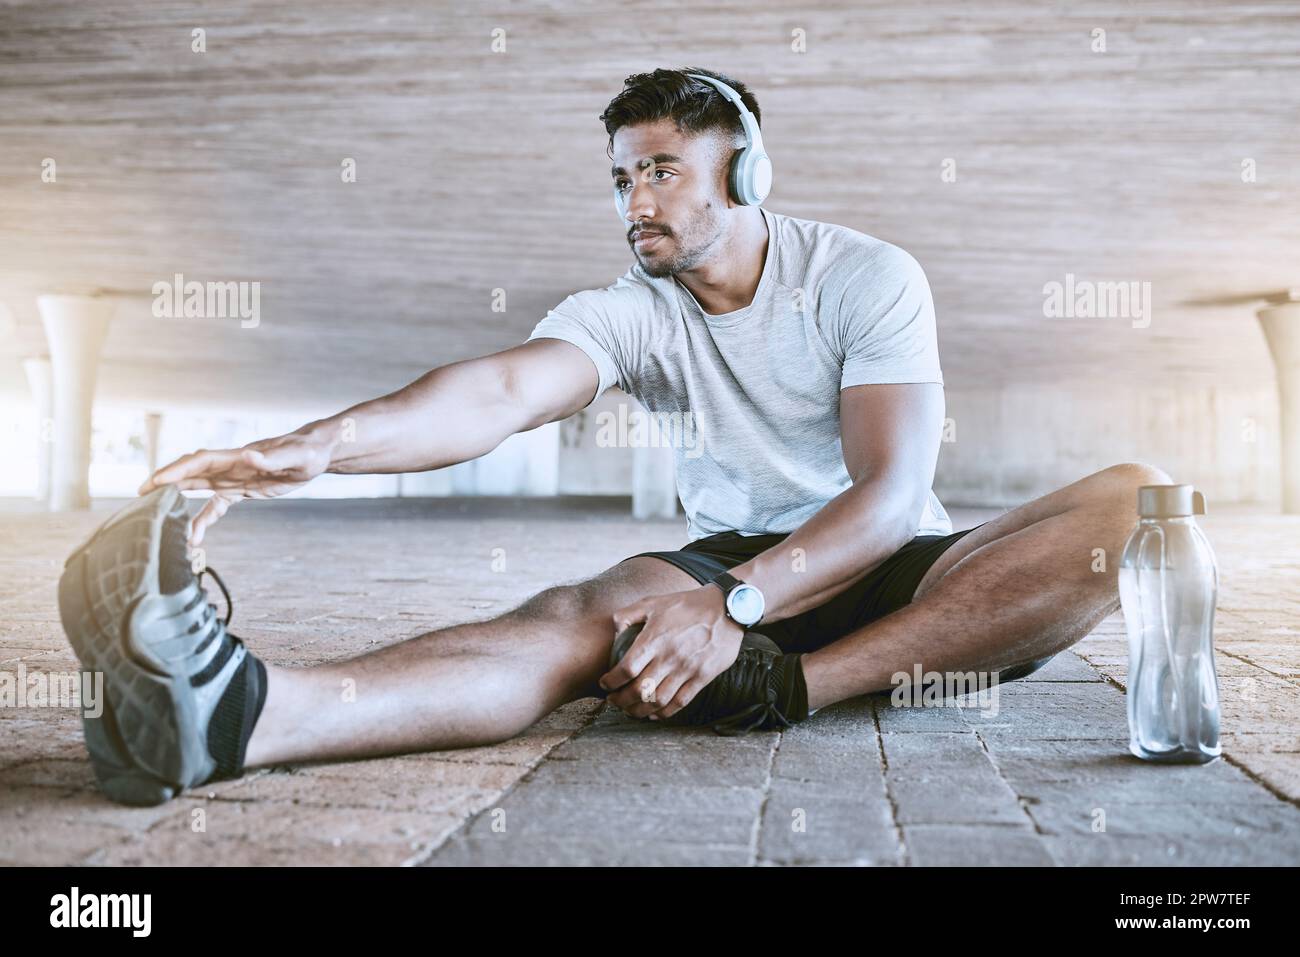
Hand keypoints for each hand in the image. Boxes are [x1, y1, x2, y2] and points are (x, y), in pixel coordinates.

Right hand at [138, 428, 337, 545]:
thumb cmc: (307, 451)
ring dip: (177, 499)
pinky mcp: (242, 490)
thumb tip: (249, 456)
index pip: (201, 462)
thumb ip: (271, 458)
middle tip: (140, 494)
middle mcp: (231, 466)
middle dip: (165, 481)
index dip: (178, 470)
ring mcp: (234, 478)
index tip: (156, 481)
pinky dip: (203, 519)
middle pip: (190, 472)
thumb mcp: (294, 456)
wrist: (318, 452)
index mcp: (239, 456)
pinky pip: (216, 505)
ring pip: (198, 489)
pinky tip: (194, 536)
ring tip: (155, 516)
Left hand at [599, 585, 743, 719]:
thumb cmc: (687, 605)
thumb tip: (614, 631)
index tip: (605, 684)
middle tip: (613, 701)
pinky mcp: (702, 677)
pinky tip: (654, 713)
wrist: (726, 608)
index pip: (626, 669)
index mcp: (654, 639)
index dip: (611, 681)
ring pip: (658, 700)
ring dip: (639, 710)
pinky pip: (680, 702)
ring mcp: (687, 669)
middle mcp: (669, 657)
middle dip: (621, 700)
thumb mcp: (653, 602)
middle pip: (639, 690)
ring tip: (630, 710)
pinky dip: (664, 713)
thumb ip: (628, 614)